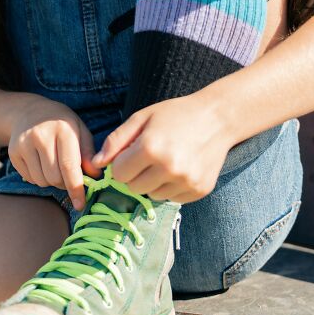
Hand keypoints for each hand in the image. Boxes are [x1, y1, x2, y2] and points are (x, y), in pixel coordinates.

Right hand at [8, 98, 99, 209]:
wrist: (30, 111)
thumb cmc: (62, 125)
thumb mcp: (80, 131)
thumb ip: (88, 153)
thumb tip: (95, 176)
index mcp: (62, 130)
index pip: (69, 166)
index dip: (76, 188)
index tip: (80, 205)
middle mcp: (40, 136)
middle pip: (54, 177)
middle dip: (64, 184)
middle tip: (68, 176)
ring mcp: (24, 144)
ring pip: (41, 181)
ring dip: (51, 181)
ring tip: (54, 167)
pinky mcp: (13, 152)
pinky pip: (30, 178)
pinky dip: (39, 178)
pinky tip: (41, 164)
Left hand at [91, 94, 234, 203]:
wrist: (219, 118)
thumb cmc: (175, 115)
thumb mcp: (142, 118)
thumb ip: (115, 141)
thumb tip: (94, 164)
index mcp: (150, 148)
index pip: (118, 174)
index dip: (122, 163)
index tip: (133, 153)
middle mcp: (169, 168)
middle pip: (133, 188)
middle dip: (136, 174)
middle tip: (150, 157)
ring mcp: (185, 181)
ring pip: (152, 195)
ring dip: (153, 183)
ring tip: (167, 161)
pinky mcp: (198, 190)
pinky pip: (172, 199)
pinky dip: (171, 187)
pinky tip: (181, 168)